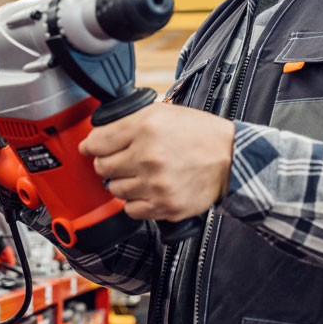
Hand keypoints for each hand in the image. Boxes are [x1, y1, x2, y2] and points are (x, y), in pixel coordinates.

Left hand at [79, 104, 234, 221]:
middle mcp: (147, 157)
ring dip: (123, 183)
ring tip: (142, 174)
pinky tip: (149, 190)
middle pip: (102, 168)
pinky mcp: (165, 206)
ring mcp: (156, 184)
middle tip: (124, 160)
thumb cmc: (198, 134)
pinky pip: (131, 210)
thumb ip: (128, 122)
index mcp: (144, 128)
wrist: (230, 158)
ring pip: (115, 190)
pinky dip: (136, 202)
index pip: (96, 142)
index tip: (93, 148)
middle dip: (110, 164)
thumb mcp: (162, 113)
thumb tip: (96, 135)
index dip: (92, 145)